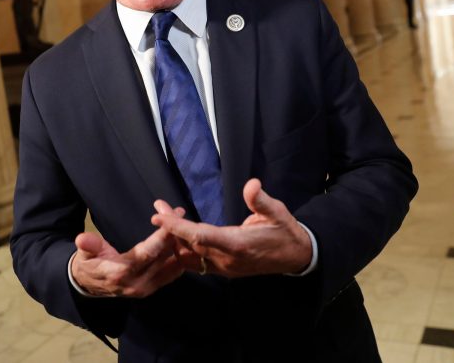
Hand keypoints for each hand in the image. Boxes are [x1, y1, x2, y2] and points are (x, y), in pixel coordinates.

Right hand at [71, 218, 184, 297]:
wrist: (87, 285)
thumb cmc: (89, 264)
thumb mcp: (85, 253)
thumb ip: (89, 246)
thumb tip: (83, 239)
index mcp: (122, 272)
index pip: (149, 252)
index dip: (164, 234)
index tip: (175, 216)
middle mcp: (138, 283)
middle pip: (164, 257)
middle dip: (176, 235)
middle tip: (183, 217)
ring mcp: (147, 288)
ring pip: (172, 266)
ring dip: (181, 248)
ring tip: (188, 228)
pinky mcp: (151, 289)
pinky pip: (171, 274)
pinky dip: (179, 259)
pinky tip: (184, 245)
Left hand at [151, 179, 311, 277]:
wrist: (295, 257)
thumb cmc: (285, 232)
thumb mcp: (278, 212)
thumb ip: (262, 200)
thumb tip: (252, 184)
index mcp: (237, 244)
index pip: (200, 236)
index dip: (177, 228)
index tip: (159, 217)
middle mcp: (226, 259)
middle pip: (189, 245)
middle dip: (171, 228)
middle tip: (158, 208)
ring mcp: (224, 267)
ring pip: (190, 256)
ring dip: (175, 239)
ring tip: (164, 217)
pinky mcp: (224, 269)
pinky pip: (197, 263)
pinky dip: (184, 250)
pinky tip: (177, 237)